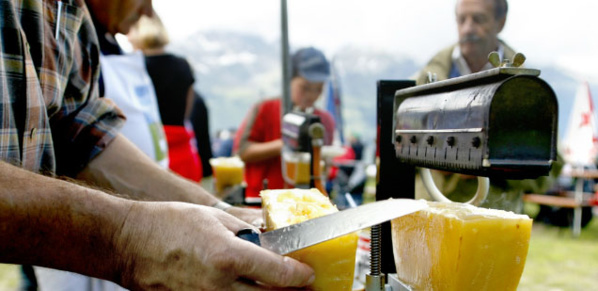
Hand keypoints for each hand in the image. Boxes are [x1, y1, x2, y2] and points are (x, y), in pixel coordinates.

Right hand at [115, 202, 313, 289]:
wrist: (128, 243)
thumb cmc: (168, 224)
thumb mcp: (213, 217)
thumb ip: (245, 232)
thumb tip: (268, 242)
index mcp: (228, 256)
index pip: (278, 274)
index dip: (299, 275)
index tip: (308, 273)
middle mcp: (219, 285)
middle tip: (300, 284)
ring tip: (275, 287)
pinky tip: (245, 289)